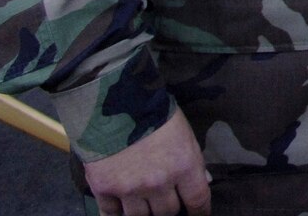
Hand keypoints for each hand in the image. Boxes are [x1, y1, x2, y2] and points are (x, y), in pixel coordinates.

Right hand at [81, 108, 210, 215]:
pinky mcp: (105, 189)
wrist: (114, 102)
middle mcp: (159, 183)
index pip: (198, 200)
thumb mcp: (183, 133)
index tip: (198, 214)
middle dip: (169, 208)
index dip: (200, 212)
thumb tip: (202, 182)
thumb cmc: (155, 113)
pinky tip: (119, 208)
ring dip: (144, 212)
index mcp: (184, 166)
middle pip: (168, 212)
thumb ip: (191, 161)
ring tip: (144, 203)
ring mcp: (130, 189)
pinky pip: (110, 214)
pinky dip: (116, 213)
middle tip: (165, 201)